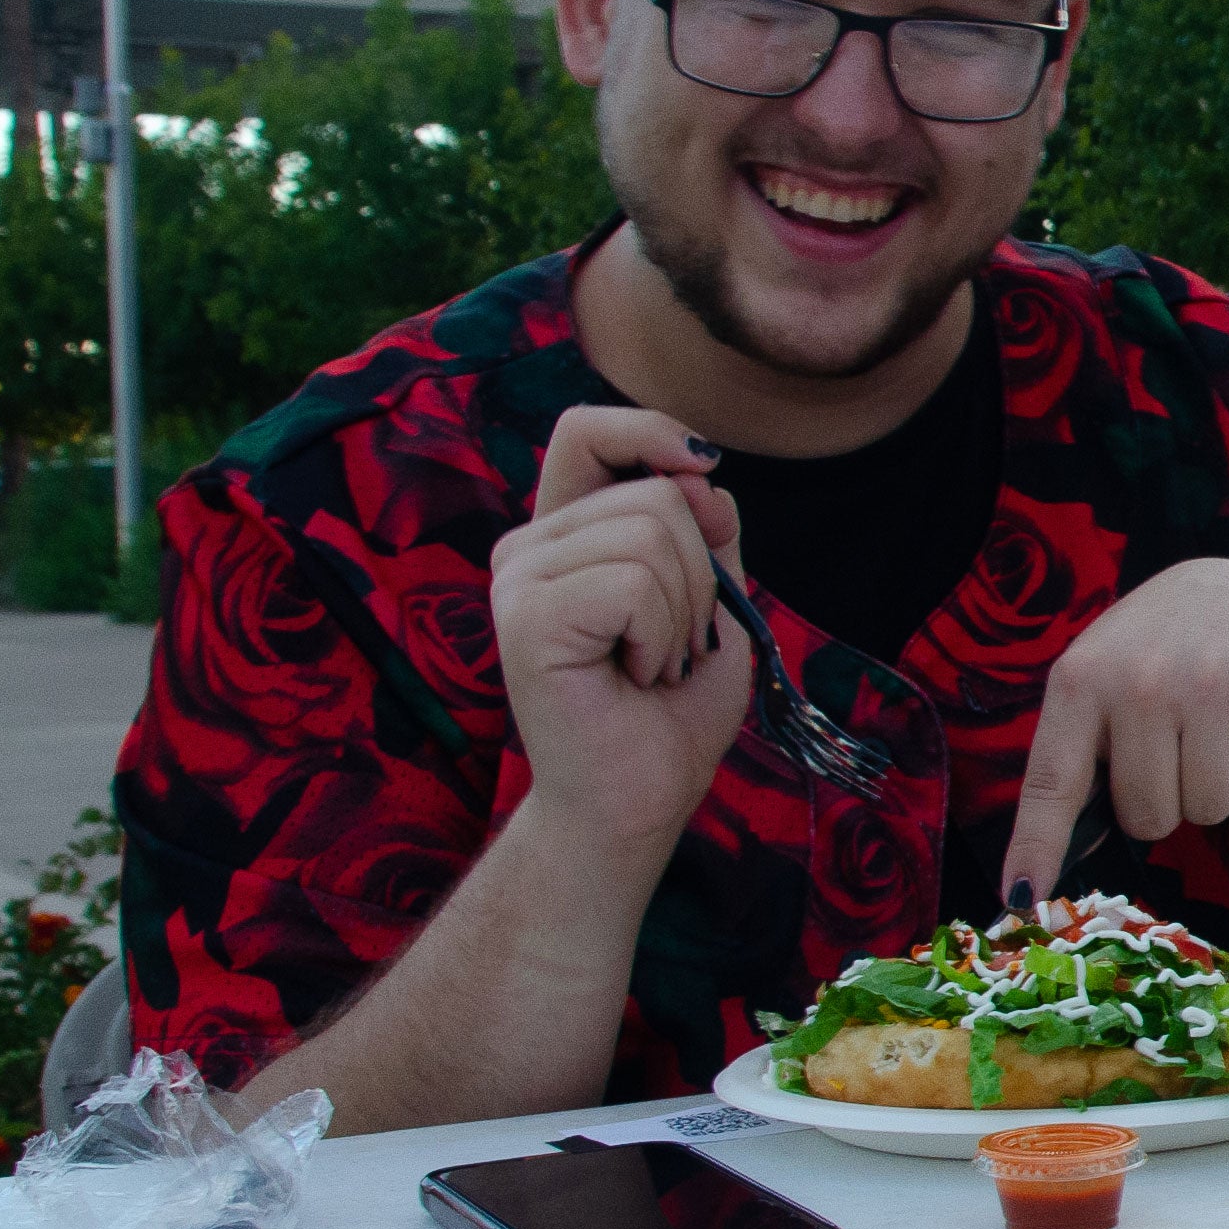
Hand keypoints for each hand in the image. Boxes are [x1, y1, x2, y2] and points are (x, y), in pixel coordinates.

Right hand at [487, 406, 749, 865]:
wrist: (637, 799)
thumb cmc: (669, 708)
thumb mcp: (711, 598)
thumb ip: (707, 528)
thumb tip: (698, 471)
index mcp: (565, 534)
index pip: (586, 430)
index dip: (649, 431)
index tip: (700, 468)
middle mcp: (528, 547)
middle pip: (655, 493)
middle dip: (700, 576)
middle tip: (667, 647)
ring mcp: (517, 579)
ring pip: (652, 534)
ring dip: (685, 615)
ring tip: (649, 666)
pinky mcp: (525, 618)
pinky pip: (637, 584)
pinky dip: (664, 637)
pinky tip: (634, 678)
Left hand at [996, 558, 1228, 907]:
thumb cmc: (1152, 657)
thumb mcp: (1097, 684)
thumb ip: (1072, 762)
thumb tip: (1038, 881)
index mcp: (1079, 680)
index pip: (1052, 783)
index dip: (1037, 847)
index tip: (1024, 901)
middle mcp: (1140, 678)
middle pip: (1149, 817)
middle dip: (1165, 802)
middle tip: (1174, 749)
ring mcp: (1210, 678)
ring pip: (1211, 807)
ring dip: (1217, 785)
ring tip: (1213, 729)